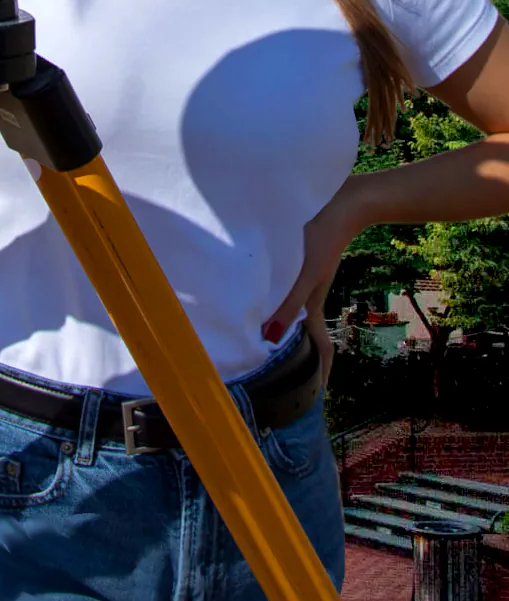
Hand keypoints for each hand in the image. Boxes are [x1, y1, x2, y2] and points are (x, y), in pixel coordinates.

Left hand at [262, 176, 370, 380]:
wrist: (342, 202)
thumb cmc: (322, 236)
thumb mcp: (304, 273)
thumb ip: (287, 304)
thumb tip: (272, 339)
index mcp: (310, 303)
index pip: (319, 349)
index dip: (320, 374)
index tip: (318, 398)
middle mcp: (307, 296)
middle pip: (303, 335)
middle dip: (297, 358)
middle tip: (283, 378)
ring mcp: (303, 281)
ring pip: (291, 313)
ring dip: (281, 330)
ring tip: (264, 345)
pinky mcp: (299, 265)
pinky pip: (286, 292)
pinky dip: (276, 303)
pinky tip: (258, 299)